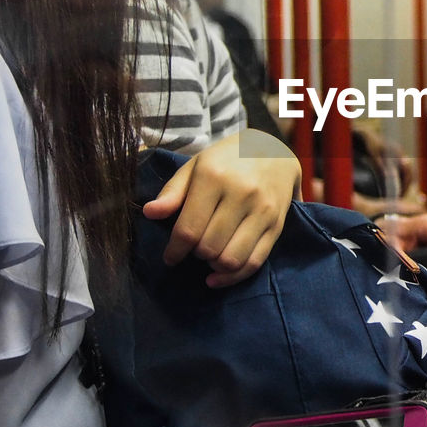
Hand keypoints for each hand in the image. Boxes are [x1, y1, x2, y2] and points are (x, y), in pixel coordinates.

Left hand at [141, 130, 299, 284]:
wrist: (274, 150)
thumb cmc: (227, 160)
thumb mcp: (196, 166)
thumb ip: (172, 191)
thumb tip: (150, 213)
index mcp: (214, 176)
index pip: (188, 229)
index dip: (174, 250)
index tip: (170, 256)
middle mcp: (241, 193)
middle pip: (208, 247)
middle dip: (195, 254)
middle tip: (193, 247)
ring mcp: (262, 210)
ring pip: (231, 259)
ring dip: (213, 266)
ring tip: (208, 256)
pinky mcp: (277, 225)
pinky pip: (255, 262)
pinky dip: (234, 276)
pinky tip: (220, 274)